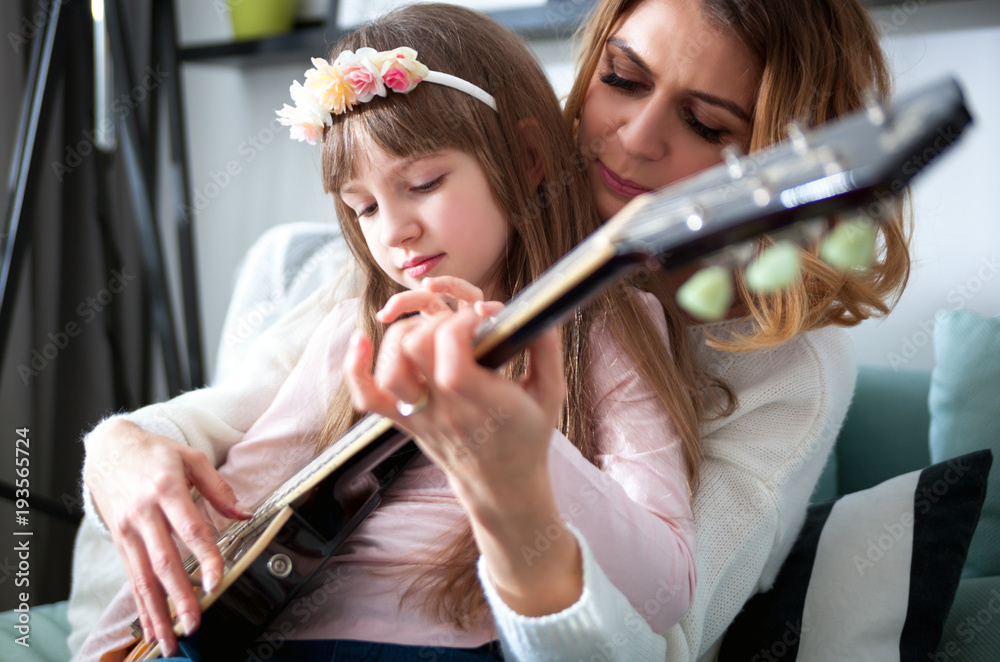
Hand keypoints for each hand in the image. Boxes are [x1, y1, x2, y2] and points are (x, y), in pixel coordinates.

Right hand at [83, 419, 250, 655]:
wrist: (109, 450)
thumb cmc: (155, 454)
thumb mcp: (190, 457)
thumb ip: (218, 488)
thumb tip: (244, 513)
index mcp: (166, 489)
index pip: (190, 528)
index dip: (205, 556)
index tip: (216, 581)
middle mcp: (144, 514)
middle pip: (164, 561)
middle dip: (180, 596)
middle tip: (195, 623)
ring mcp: (128, 531)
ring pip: (143, 578)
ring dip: (158, 612)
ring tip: (171, 640)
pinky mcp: (119, 542)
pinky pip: (132, 578)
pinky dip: (142, 606)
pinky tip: (152, 628)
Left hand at [346, 276, 563, 514]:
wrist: (502, 484)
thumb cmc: (527, 433)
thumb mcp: (550, 390)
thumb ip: (546, 345)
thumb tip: (535, 309)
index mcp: (485, 404)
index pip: (453, 361)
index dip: (460, 328)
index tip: (479, 319)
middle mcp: (447, 411)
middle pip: (416, 352)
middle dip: (434, 323)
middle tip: (457, 326)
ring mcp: (421, 417)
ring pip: (390, 370)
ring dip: (402, 338)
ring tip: (427, 332)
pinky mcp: (404, 421)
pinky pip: (368, 397)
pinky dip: (355, 368)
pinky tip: (361, 341)